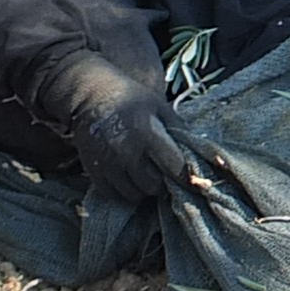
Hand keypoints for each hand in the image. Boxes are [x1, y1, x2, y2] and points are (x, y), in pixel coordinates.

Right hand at [33, 51, 195, 202]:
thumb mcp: (160, 107)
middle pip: (153, 186)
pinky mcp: (93, 170)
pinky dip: (123, 190)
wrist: (91, 96)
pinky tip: (128, 176)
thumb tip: (198, 155)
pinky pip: (113, 194)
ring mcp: (107, 162)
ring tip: (145, 174)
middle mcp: (126, 151)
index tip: (190, 180)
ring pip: (133, 194)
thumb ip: (179, 130)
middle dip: (162, 183)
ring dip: (143, 189)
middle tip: (163, 173)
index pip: (174, 167)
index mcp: (147, 133)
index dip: (184, 177)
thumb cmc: (131, 99)